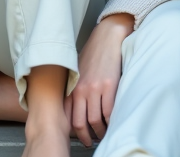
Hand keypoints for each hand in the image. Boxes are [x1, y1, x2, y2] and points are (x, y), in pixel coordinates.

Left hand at [63, 13, 132, 147]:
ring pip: (95, 120)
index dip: (73, 130)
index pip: (67, 116)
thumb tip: (74, 109)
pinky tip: (112, 123)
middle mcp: (80, 89)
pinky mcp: (109, 86)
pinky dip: (110, 122)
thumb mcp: (79, 72)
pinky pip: (109, 111)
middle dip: (85, 137)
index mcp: (72, 87)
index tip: (78, 136)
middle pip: (79, 122)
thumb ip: (75, 89)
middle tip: (90, 142)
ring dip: (100, 132)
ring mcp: (94, 88)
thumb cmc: (93, 54)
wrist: (107, 37)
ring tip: (103, 134)